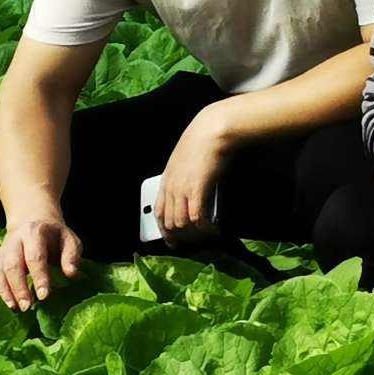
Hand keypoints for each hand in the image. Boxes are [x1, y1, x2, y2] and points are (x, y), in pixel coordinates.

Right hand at [0, 211, 80, 312]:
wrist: (32, 223)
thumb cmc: (54, 236)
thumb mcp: (69, 239)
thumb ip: (71, 255)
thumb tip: (71, 274)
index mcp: (34, 233)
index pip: (35, 257)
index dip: (39, 277)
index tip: (44, 296)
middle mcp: (13, 242)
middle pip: (12, 266)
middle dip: (18, 288)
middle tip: (27, 307)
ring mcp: (1, 252)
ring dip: (4, 293)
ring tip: (14, 309)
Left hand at [154, 102, 235, 240]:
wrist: (211, 132)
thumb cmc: (202, 142)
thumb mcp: (186, 161)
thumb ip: (185, 177)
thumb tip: (193, 192)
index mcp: (166, 181)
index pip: (159, 213)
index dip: (165, 231)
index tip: (174, 241)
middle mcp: (171, 188)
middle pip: (169, 223)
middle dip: (183, 237)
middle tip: (197, 242)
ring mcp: (182, 190)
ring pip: (181, 224)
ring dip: (195, 235)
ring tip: (208, 236)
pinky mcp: (197, 190)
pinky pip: (197, 218)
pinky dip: (205, 229)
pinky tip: (214, 230)